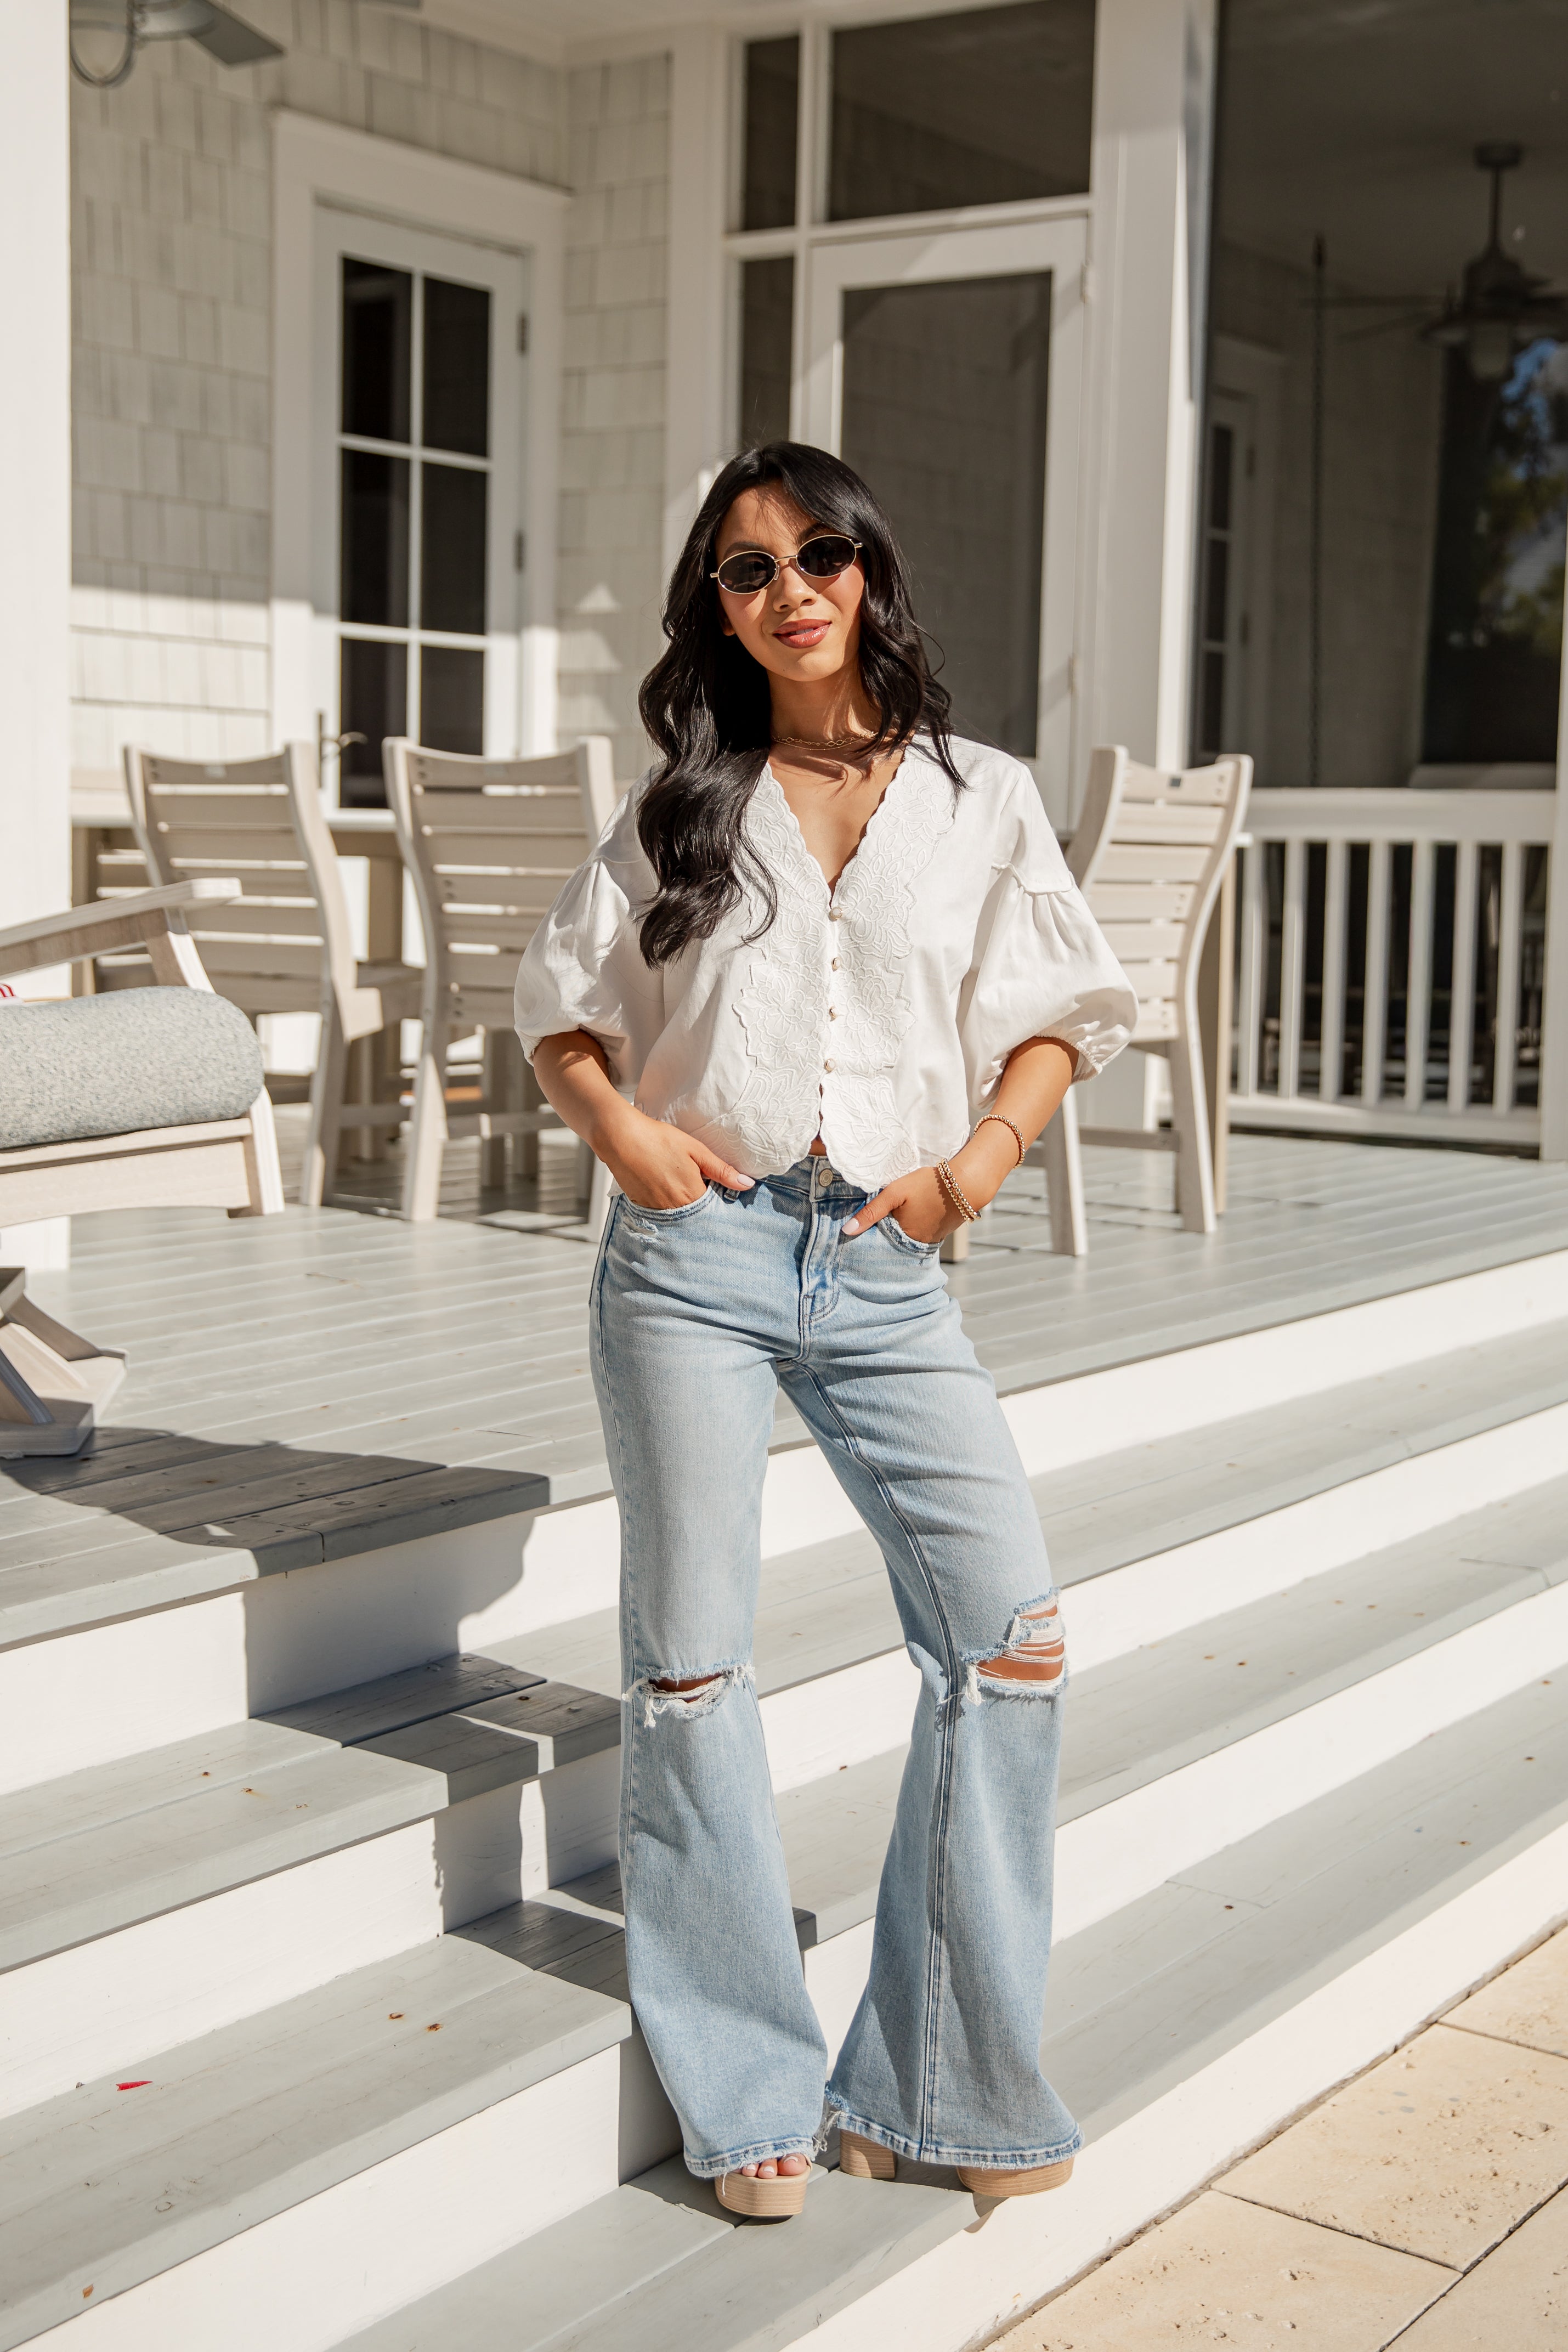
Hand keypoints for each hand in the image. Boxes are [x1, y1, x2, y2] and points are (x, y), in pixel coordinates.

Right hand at [595, 1102, 753, 1210]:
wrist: (620, 1138)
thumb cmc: (658, 1140)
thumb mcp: (696, 1150)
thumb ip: (721, 1170)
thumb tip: (746, 1184)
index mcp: (691, 1194)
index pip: (714, 1209)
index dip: (717, 1199)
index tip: (716, 1189)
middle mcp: (674, 1208)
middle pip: (696, 1214)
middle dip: (700, 1203)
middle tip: (694, 1182)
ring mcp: (656, 1209)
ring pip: (678, 1214)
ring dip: (682, 1203)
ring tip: (675, 1180)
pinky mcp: (641, 1205)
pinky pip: (660, 1212)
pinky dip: (665, 1202)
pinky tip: (662, 1184)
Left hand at [844, 1123, 1018, 1243]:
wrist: (967, 1183)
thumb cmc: (928, 1184)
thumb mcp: (895, 1193)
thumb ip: (871, 1212)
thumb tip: (846, 1231)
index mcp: (903, 1235)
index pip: (880, 1239)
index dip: (871, 1231)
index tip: (863, 1226)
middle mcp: (917, 1243)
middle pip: (895, 1239)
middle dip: (886, 1232)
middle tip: (882, 1217)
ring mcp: (932, 1239)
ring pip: (909, 1236)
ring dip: (903, 1228)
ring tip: (900, 1213)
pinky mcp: (942, 1232)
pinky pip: (923, 1232)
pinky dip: (917, 1225)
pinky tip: (917, 1213)